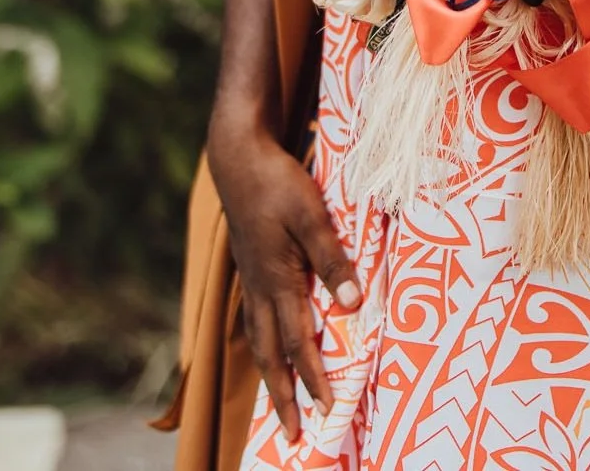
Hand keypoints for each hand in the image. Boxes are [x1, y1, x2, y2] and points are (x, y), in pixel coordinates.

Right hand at [209, 124, 360, 441]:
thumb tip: (353, 306)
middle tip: (293, 433)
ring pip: (258, 337)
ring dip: (270, 372)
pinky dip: (262, 340)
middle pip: (269, 353)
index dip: (313, 376)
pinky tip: (267, 341)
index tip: (327, 408)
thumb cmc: (277, 182)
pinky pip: (254, 315)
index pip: (297, 342)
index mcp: (277, 280)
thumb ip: (332, 259)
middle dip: (283, 395)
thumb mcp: (311, 215)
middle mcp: (260, 286)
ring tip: (278, 399)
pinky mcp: (249, 262)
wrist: (237, 155)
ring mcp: (250, 276)